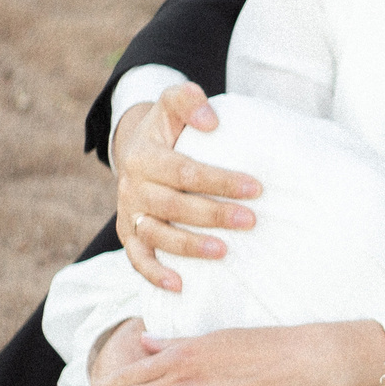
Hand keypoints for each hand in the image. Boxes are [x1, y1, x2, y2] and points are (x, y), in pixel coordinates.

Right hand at [114, 81, 263, 293]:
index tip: (255, 187)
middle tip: (251, 221)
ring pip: (156, 234)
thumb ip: (188, 99)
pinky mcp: (129, 234)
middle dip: (213, 215)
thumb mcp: (173, 104)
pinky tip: (180, 286)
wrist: (138, 148)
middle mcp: (133, 186)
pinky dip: (154, 274)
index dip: (218, 181)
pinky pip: (137, 259)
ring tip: (224, 252)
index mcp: (144, 155)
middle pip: (173, 206)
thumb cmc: (168, 128)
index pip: (183, 171)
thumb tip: (211, 120)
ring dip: (189, 246)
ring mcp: (129, 213)